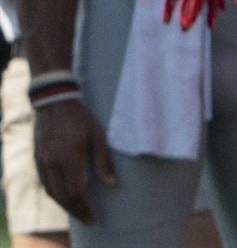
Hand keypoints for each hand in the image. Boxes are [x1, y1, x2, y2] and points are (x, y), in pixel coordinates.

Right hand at [33, 100, 114, 223]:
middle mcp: (53, 163)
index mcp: (69, 158)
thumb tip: (112, 183)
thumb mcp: (98, 136)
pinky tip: (64, 197)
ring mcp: (43, 162)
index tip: (94, 217)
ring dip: (65, 205)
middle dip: (76, 211)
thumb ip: (103, 161)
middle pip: (62, 196)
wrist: (55, 102)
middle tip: (88, 219)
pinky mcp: (38, 159)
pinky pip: (45, 183)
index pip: (75, 192)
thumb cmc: (81, 118)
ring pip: (52, 192)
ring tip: (78, 212)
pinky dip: (55, 194)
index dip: (84, 207)